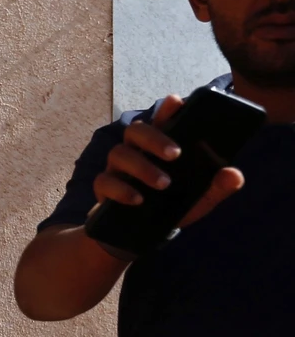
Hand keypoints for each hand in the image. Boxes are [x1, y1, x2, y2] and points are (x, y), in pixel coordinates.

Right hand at [92, 94, 244, 228]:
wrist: (141, 235)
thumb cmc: (171, 206)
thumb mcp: (199, 198)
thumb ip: (217, 186)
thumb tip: (234, 174)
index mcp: (158, 147)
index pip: (161, 121)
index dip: (166, 110)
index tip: (176, 101)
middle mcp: (136, 152)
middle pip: (135, 131)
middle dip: (154, 139)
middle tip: (176, 154)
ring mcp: (117, 168)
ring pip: (119, 153)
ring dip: (142, 167)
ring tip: (164, 184)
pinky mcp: (103, 188)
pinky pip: (105, 181)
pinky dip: (121, 189)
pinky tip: (138, 200)